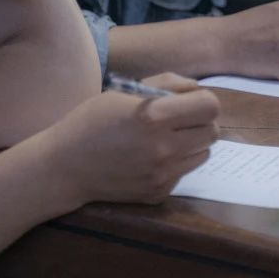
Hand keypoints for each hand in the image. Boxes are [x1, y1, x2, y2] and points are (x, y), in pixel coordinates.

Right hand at [39, 77, 219, 205]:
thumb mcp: (124, 92)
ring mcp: (162, 174)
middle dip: (200, 122)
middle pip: (213, 132)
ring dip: (191, 144)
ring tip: (165, 139)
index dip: (203, 101)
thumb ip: (165, 84)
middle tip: (180, 121)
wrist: (65, 166)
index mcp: (154, 116)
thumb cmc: (92, 121)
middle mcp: (163, 148)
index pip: (210, 106)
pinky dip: (174, 164)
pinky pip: (183, 172)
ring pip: (203, 154)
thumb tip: (196, 89)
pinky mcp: (158, 193)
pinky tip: (149, 159)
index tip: (188, 103)